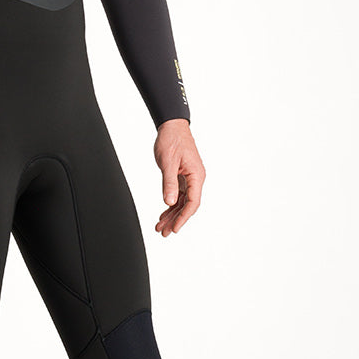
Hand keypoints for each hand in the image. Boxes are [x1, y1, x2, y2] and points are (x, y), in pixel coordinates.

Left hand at [153, 119, 204, 237]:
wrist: (171, 126)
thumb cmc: (172, 140)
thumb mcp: (168, 162)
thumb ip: (169, 183)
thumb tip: (169, 202)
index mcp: (197, 175)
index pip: (192, 202)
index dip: (183, 218)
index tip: (174, 229)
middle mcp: (196, 178)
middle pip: (187, 205)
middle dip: (176, 220)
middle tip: (164, 232)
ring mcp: (189, 178)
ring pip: (182, 202)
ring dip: (172, 214)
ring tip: (161, 227)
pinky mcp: (182, 176)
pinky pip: (178, 194)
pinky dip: (171, 204)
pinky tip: (163, 213)